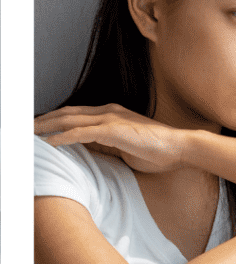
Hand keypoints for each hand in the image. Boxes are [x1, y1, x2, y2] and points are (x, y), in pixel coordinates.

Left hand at [34, 104, 188, 173]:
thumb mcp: (128, 147)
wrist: (181, 147)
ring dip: (47, 127)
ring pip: (70, 120)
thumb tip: (91, 150)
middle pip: (67, 113)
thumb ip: (108, 145)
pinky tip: (50, 143)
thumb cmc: (160, 151)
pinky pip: (82, 133)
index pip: (76, 115)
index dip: (56, 119)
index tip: (40, 127)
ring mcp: (110, 119)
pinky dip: (64, 138)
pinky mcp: (114, 130)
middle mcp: (108, 112)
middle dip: (44, 120)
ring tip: (30, 134)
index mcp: (112, 115)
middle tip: (26, 128)